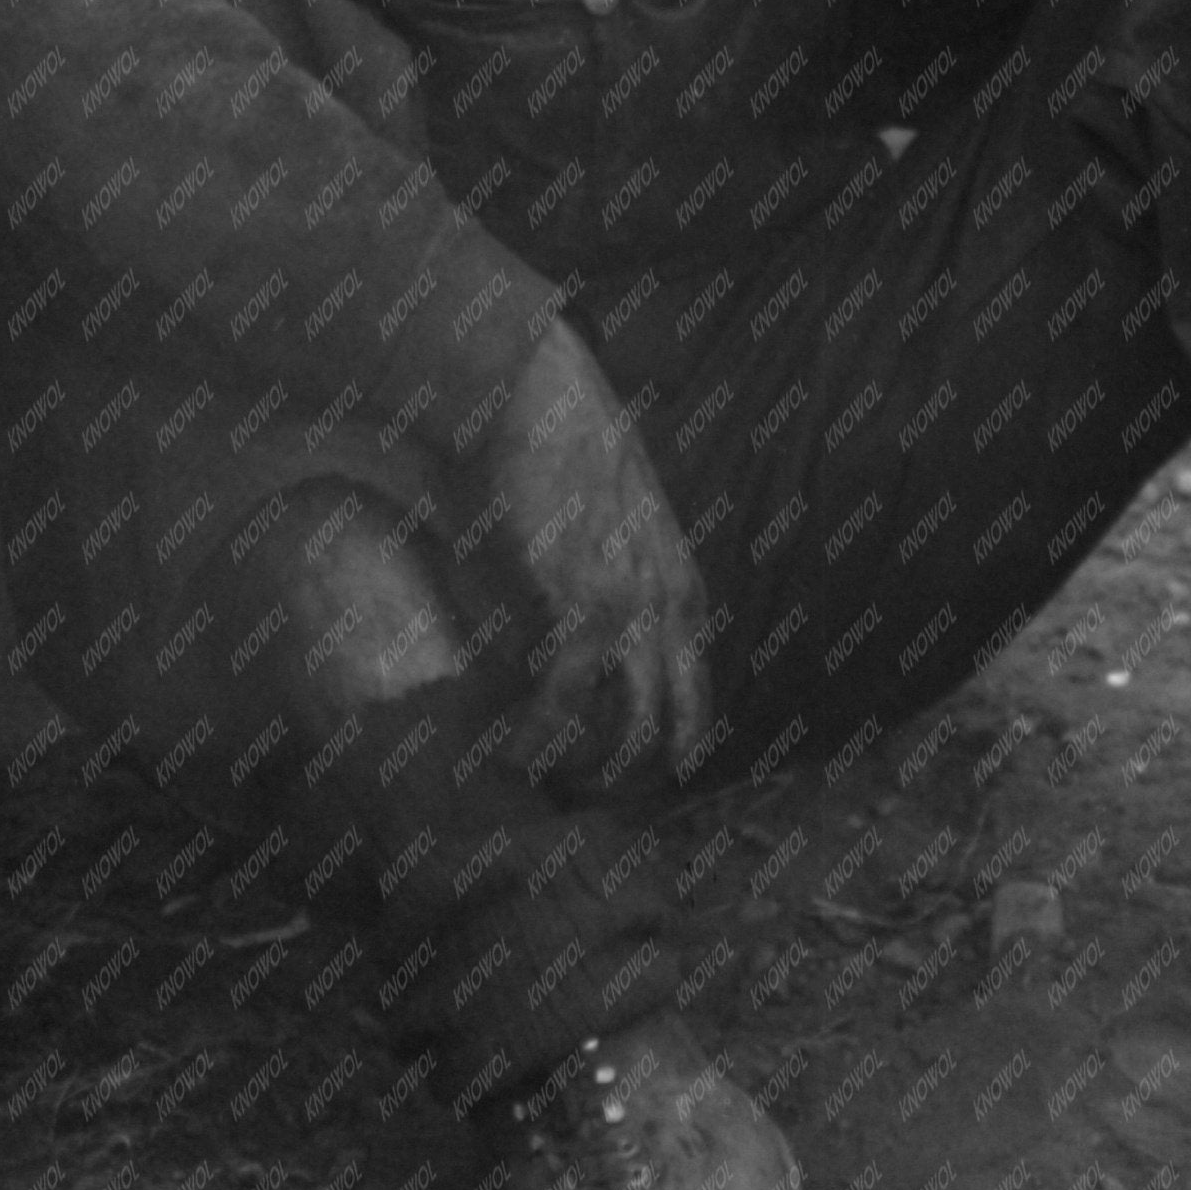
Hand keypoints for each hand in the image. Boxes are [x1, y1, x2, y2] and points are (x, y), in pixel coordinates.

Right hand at [466, 321, 711, 791]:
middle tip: (571, 796)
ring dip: (574, 770)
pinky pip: (553, 703)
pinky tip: (501, 751)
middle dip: (621, 777)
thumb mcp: (612, 517)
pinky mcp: (569, 609)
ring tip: (533, 779)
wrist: (525, 392)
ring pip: (615, 732)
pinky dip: (526, 737)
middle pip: (664, 730)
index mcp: (680, 586)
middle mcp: (665, 606)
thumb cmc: (552, 444)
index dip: (658, 745)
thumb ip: (612, 575)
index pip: (689, 697)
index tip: (621, 774)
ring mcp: (623, 612)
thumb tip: (572, 626)